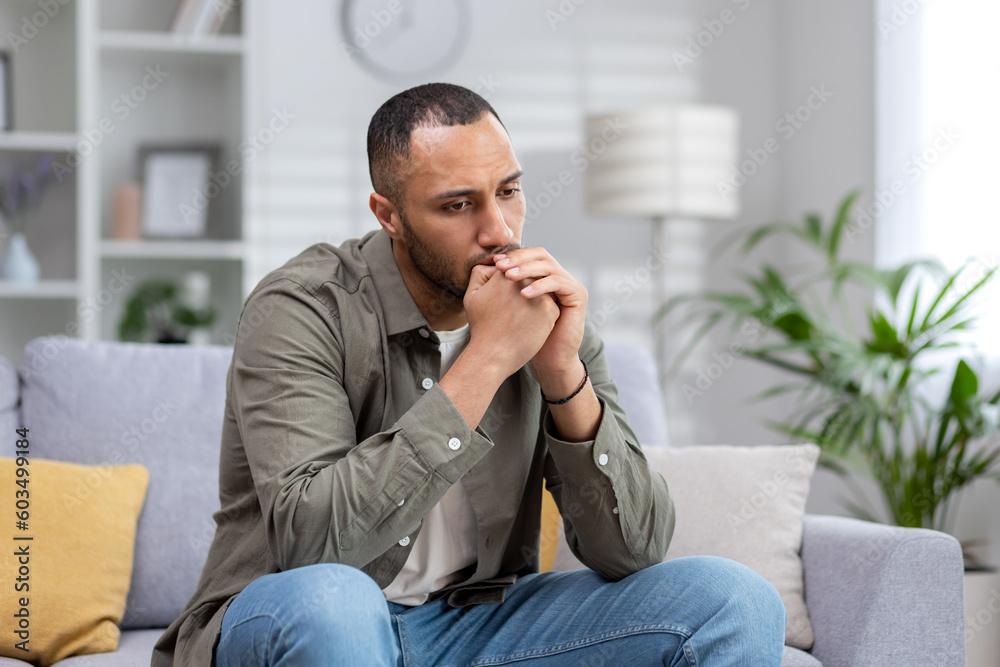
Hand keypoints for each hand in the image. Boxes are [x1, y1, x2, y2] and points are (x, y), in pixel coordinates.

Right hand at [463, 264, 559, 377]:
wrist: (493, 355)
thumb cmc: (481, 327)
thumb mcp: (472, 295)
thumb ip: (480, 273)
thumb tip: (494, 263)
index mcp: (506, 273)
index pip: (517, 267)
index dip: (513, 282)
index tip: (508, 298)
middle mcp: (525, 280)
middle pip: (532, 278)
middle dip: (528, 289)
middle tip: (517, 309)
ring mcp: (540, 294)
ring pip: (544, 291)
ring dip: (538, 300)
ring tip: (524, 317)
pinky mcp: (551, 310)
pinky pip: (552, 306)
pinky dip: (544, 315)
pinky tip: (531, 326)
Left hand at [492, 247, 587, 378]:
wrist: (548, 358)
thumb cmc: (526, 335)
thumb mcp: (511, 305)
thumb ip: (502, 285)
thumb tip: (486, 264)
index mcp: (544, 276)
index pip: (529, 255)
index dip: (512, 256)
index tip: (494, 262)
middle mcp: (559, 276)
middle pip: (541, 254)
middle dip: (519, 259)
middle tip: (501, 266)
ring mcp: (570, 284)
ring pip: (548, 266)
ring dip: (527, 269)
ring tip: (509, 277)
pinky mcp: (578, 294)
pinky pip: (558, 283)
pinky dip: (540, 286)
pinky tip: (523, 295)